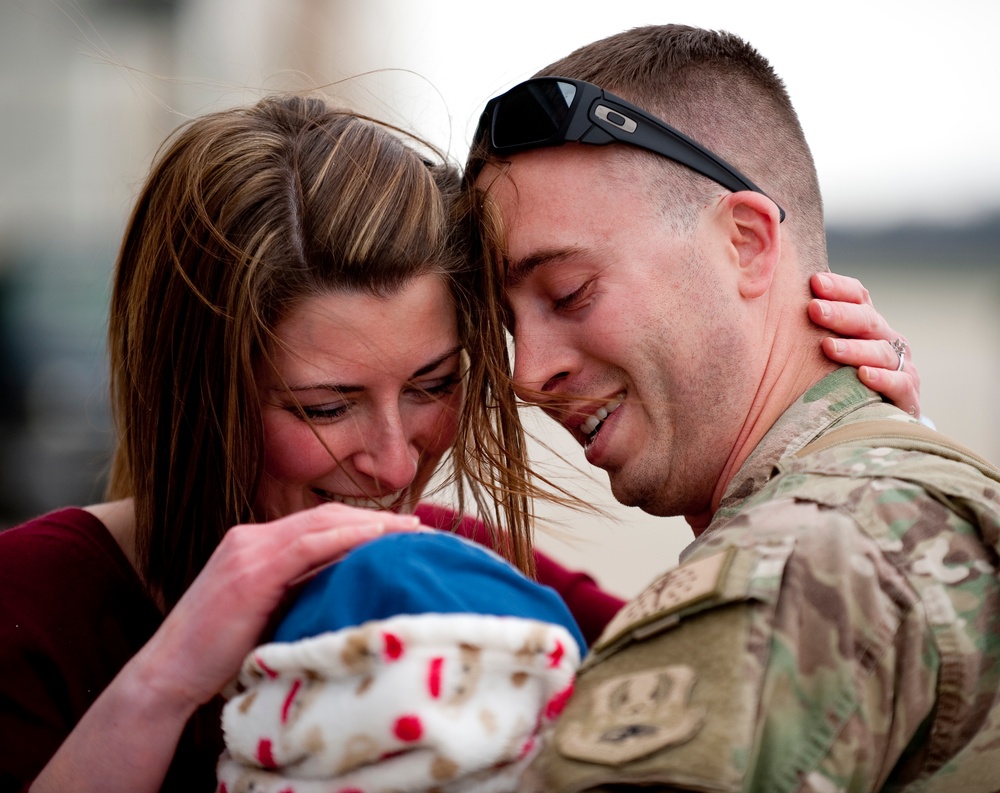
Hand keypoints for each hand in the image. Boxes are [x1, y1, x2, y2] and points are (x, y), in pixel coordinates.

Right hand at [136, 503, 420, 710]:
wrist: (169, 674)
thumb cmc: (219, 653)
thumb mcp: (267, 611)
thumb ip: (299, 589)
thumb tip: (349, 585)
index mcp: (253, 544)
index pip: (317, 524)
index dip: (361, 523)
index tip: (399, 531)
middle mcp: (250, 538)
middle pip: (325, 516)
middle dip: (374, 518)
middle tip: (417, 526)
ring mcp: (248, 550)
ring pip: (321, 523)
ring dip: (370, 524)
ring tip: (409, 530)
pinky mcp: (250, 571)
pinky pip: (307, 545)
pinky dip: (345, 537)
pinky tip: (376, 537)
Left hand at [809, 272, 920, 416]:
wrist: (874, 426)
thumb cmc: (837, 380)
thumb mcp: (825, 352)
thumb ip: (808, 328)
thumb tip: (771, 299)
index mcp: (867, 324)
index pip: (858, 297)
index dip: (839, 288)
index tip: (814, 282)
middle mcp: (887, 341)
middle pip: (868, 321)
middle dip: (841, 314)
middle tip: (814, 310)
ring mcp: (900, 368)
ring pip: (881, 352)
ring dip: (854, 348)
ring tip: (828, 347)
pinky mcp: (907, 399)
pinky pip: (900, 385)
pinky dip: (883, 379)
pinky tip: (863, 375)